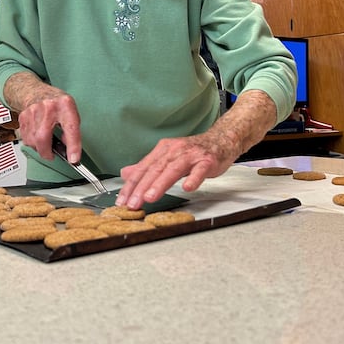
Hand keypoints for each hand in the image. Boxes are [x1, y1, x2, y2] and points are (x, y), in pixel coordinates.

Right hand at [17, 88, 81, 162]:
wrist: (35, 91)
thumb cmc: (56, 103)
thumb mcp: (71, 111)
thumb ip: (72, 129)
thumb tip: (68, 148)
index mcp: (65, 105)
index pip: (71, 128)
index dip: (73, 146)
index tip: (74, 160)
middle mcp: (48, 107)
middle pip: (43, 137)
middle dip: (47, 152)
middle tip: (52, 154)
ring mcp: (33, 111)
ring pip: (32, 141)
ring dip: (39, 147)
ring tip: (45, 141)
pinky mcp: (23, 117)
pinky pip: (26, 138)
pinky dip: (32, 142)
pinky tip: (37, 135)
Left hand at [117, 90, 279, 208]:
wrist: (221, 140)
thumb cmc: (194, 152)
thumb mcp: (168, 156)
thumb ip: (148, 167)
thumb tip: (125, 174)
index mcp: (163, 150)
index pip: (143, 169)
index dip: (131, 185)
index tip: (121, 200)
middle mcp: (175, 150)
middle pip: (155, 169)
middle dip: (141, 187)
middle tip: (132, 203)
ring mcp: (191, 155)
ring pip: (173, 169)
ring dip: (160, 183)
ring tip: (150, 197)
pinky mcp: (207, 160)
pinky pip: (199, 170)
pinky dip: (193, 179)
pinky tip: (187, 188)